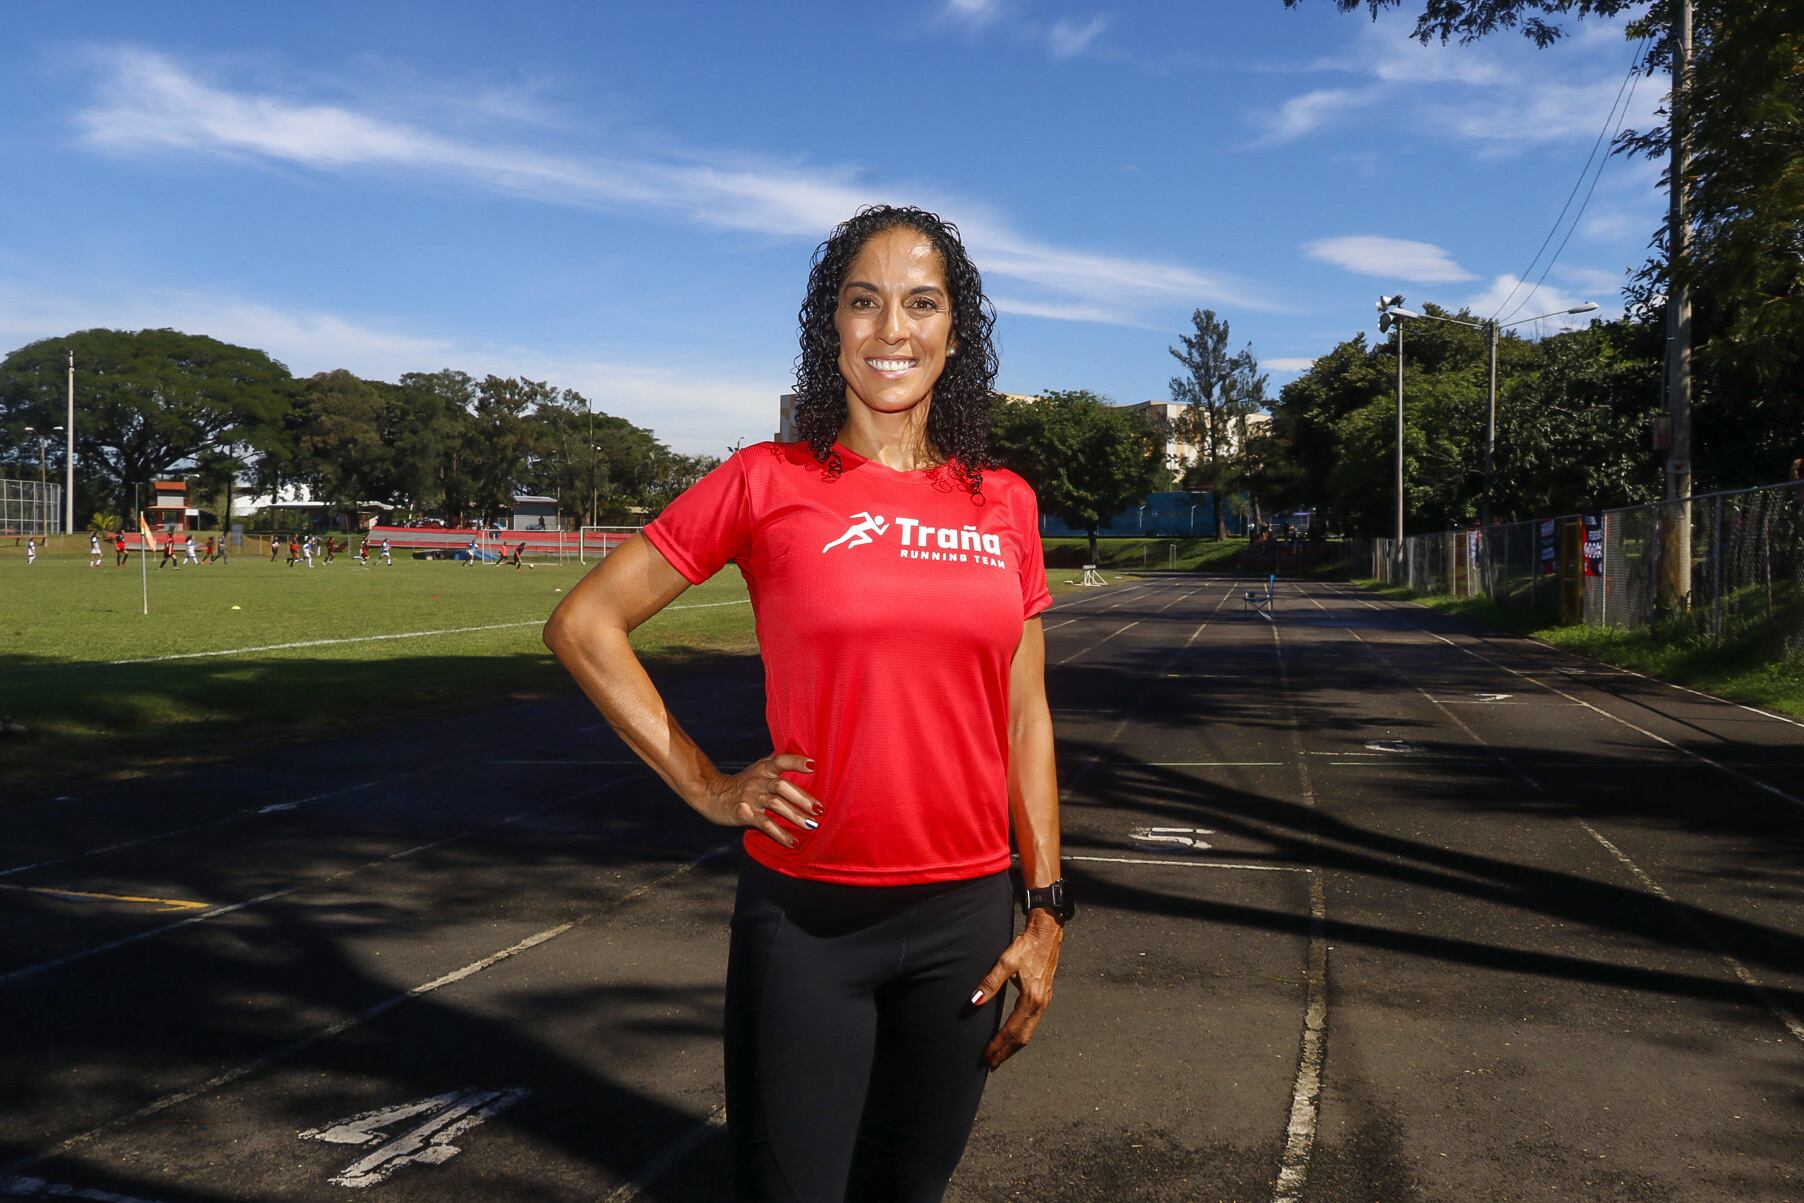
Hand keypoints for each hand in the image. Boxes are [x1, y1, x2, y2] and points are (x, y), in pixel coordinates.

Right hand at [697, 753, 821, 848]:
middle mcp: (758, 782)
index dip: (795, 761)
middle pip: (781, 786)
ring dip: (795, 816)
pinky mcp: (745, 815)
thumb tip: (792, 748)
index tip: (813, 765)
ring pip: (775, 805)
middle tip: (819, 809)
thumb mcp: (757, 768)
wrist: (710, 794)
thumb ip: (775, 762)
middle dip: (801, 798)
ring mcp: (751, 799)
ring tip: (811, 826)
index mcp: (763, 769)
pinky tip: (792, 842)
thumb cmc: (740, 783)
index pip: (780, 761)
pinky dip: (780, 834)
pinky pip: (765, 824)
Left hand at [970, 909, 1063, 1069]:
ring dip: (1013, 1046)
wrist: (1047, 933)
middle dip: (1006, 1052)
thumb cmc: (1027, 945)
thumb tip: (975, 1001)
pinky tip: (1012, 1036)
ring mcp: (1044, 1002)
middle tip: (991, 1064)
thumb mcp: (1006, 961)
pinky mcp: (1043, 998)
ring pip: (1028, 1032)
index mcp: (1031, 998)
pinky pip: (1032, 1024)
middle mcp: (1040, 1004)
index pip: (1011, 1030)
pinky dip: (1021, 1035)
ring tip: (1000, 1055)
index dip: (998, 1045)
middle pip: (1022, 1038)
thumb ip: (990, 982)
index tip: (986, 1057)